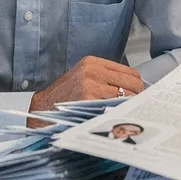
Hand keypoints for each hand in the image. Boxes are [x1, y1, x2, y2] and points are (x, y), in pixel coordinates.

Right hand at [29, 57, 144, 122]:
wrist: (42, 109)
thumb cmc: (64, 96)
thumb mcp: (84, 77)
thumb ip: (105, 78)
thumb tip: (133, 87)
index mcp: (93, 63)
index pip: (130, 72)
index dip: (137, 85)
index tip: (138, 94)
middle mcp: (93, 71)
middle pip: (132, 83)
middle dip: (137, 95)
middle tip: (136, 106)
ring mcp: (91, 85)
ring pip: (127, 95)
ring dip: (129, 105)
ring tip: (126, 112)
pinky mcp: (89, 99)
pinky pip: (115, 106)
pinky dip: (119, 112)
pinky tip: (117, 116)